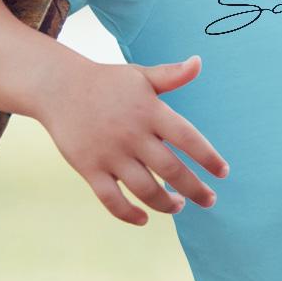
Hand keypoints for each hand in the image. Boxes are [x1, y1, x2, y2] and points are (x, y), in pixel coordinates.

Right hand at [38, 53, 229, 226]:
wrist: (58, 87)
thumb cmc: (107, 83)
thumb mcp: (140, 76)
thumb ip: (171, 75)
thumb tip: (199, 62)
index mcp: (149, 111)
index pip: (187, 138)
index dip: (208, 157)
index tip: (223, 172)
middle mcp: (132, 134)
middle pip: (171, 170)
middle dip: (195, 189)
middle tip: (209, 200)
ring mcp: (110, 153)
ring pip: (145, 190)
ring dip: (167, 203)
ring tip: (179, 205)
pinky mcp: (89, 168)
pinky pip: (112, 200)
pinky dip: (129, 214)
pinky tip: (144, 218)